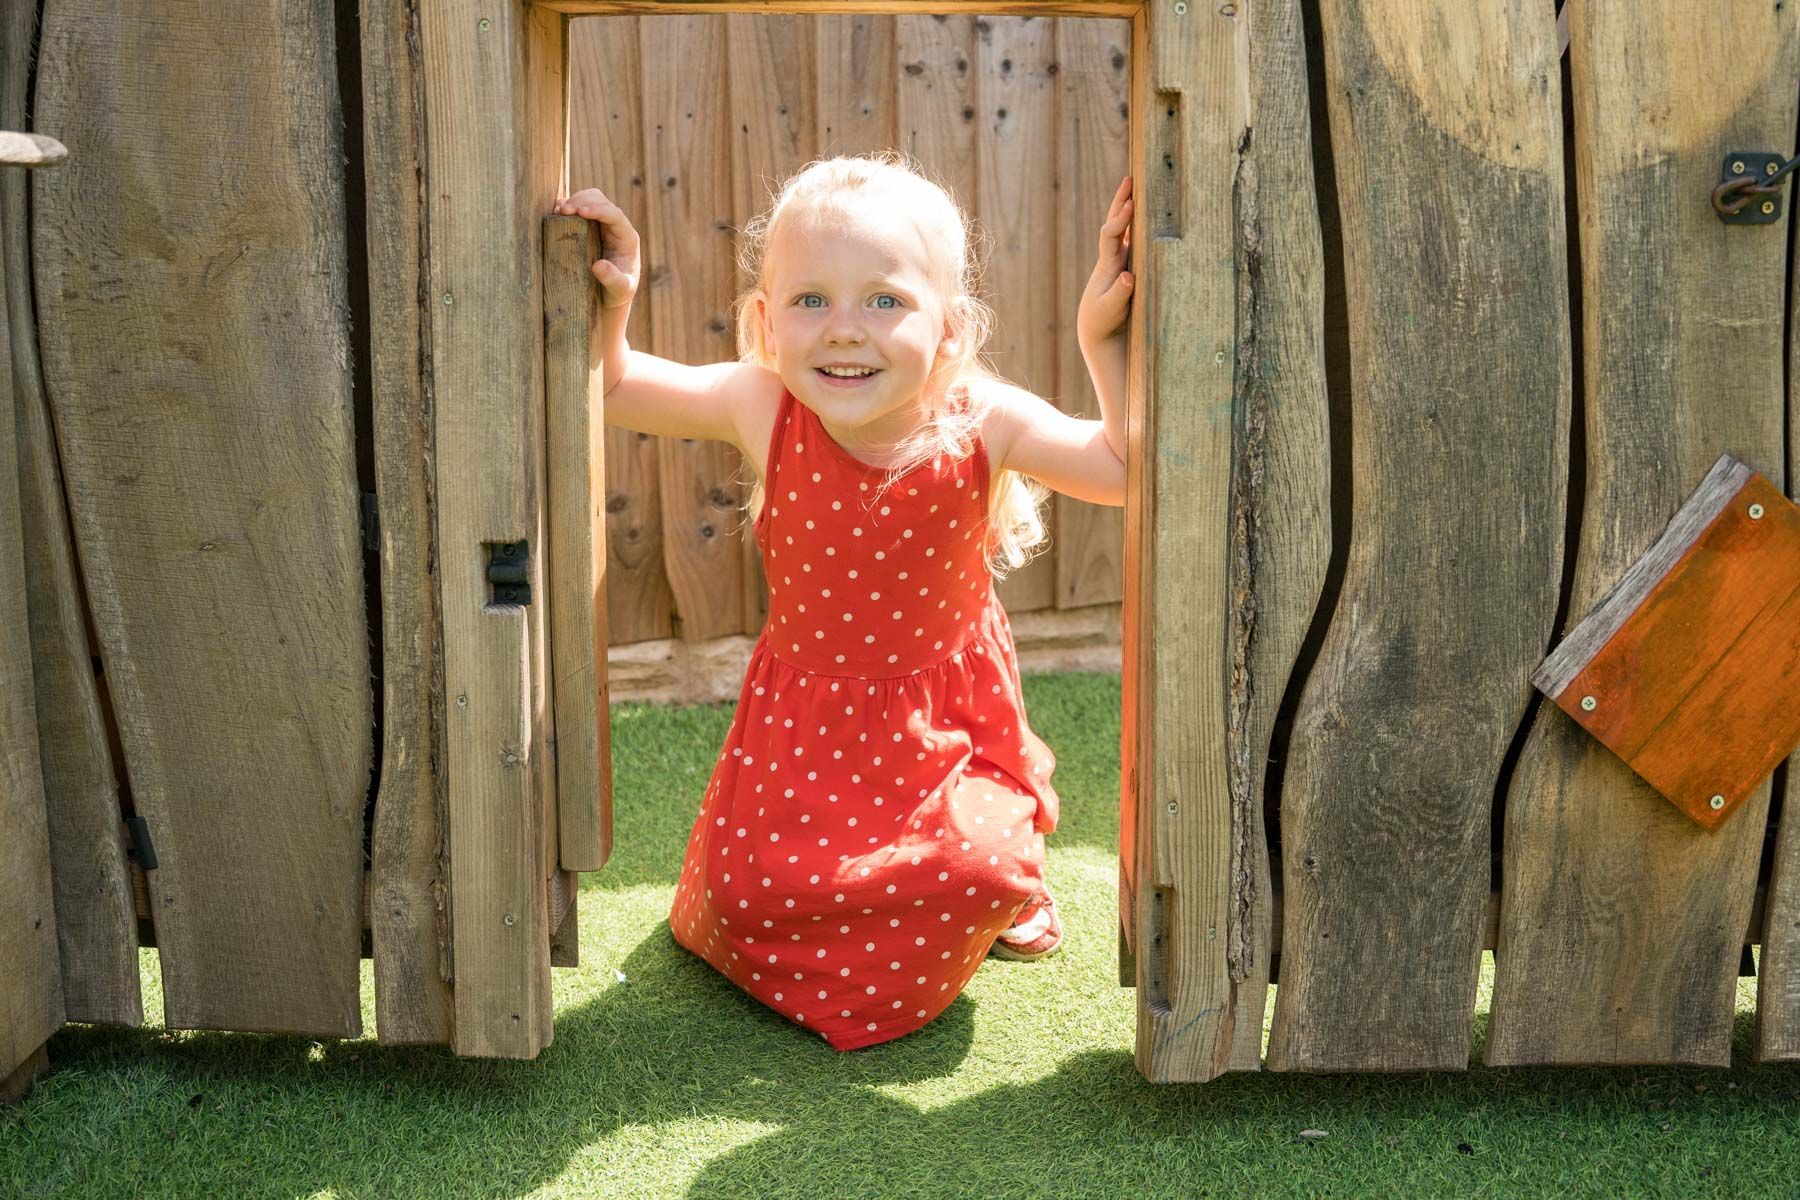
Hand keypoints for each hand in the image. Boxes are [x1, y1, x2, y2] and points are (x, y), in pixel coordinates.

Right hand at [552, 187, 640, 310]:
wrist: (609, 296)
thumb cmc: (617, 293)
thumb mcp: (619, 290)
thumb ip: (612, 279)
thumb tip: (598, 266)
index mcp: (626, 237)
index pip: (615, 215)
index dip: (599, 209)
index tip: (581, 211)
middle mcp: (615, 227)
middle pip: (600, 201)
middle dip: (582, 201)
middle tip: (564, 211)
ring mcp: (601, 224)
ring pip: (589, 199)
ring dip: (573, 201)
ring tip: (558, 211)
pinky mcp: (588, 227)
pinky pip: (578, 208)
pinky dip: (567, 206)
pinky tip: (555, 213)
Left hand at [1076, 176, 1132, 350]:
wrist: (1098, 330)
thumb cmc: (1104, 321)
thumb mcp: (1110, 311)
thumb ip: (1120, 294)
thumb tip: (1128, 277)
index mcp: (1107, 265)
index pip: (1110, 234)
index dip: (1119, 219)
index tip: (1130, 204)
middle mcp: (1112, 258)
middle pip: (1114, 223)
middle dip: (1121, 201)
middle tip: (1130, 179)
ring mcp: (1120, 261)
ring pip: (1124, 229)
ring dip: (1130, 209)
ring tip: (1138, 187)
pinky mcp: (1129, 267)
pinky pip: (1134, 240)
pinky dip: (1140, 225)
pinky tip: (1150, 213)